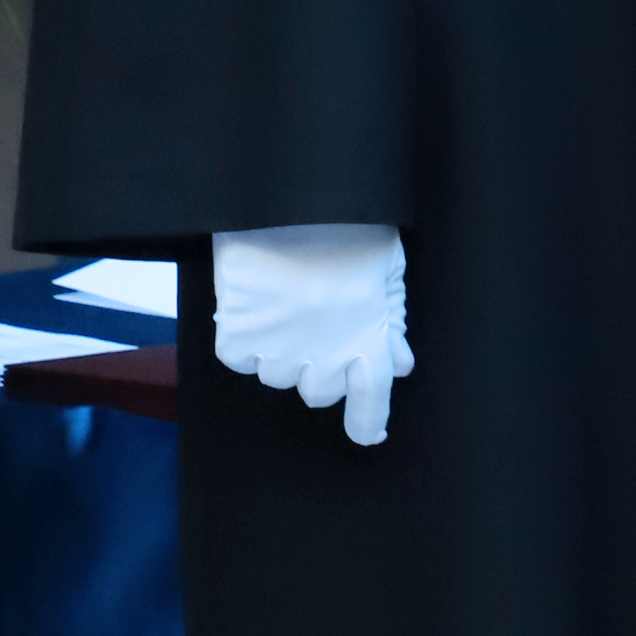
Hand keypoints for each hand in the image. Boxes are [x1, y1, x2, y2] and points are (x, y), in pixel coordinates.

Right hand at [212, 223, 412, 446]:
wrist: (290, 201)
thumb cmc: (349, 229)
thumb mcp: (387, 269)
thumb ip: (392, 322)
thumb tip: (399, 365)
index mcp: (367, 338)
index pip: (370, 398)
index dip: (368, 421)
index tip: (368, 434)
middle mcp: (325, 355)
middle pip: (319, 393)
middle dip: (322, 368)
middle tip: (319, 326)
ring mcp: (277, 351)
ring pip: (277, 376)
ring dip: (283, 352)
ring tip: (288, 304)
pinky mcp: (236, 339)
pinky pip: (240, 357)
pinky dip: (246, 339)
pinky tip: (257, 305)